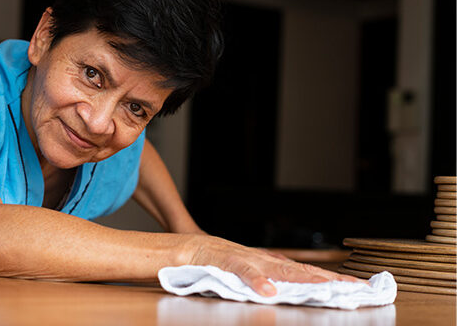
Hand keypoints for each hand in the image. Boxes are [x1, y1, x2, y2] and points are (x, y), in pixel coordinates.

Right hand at [186, 235, 363, 296]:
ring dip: (302, 278)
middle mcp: (262, 260)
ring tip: (325, 287)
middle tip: (356, 286)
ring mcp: (245, 260)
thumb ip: (265, 281)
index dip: (332, 279)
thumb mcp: (245, 274)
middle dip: (329, 278)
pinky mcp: (225, 262)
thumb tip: (284, 293)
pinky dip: (256, 281)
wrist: (183, 247)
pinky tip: (268, 292)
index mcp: (268, 264)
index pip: (306, 271)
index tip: (357, 286)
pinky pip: (242, 272)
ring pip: (278, 269)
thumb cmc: (213, 263)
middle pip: (301, 269)